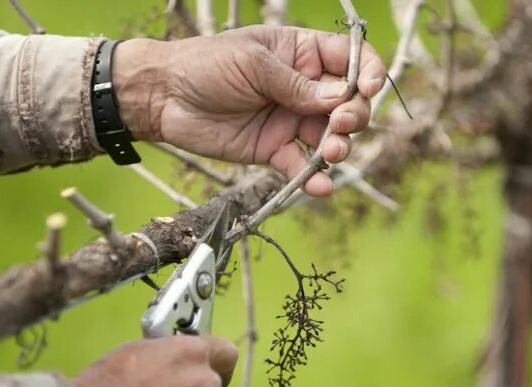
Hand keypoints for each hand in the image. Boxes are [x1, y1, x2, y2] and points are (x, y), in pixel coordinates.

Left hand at [112, 26, 386, 196]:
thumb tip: (340, 97)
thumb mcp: (252, 63)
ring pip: (330, 137)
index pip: (350, 60)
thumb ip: (296, 84)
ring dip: (338, 146)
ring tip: (329, 151)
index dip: (367, 73)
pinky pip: (300, 165)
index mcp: (302, 54)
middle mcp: (303, 88)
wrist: (165, 98)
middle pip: (348, 103)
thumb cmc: (205, 65)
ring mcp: (290, 120)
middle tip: (340, 123)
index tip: (366, 89)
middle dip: (353, 115)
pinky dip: (312, 178)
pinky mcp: (273, 149)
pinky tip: (320, 187)